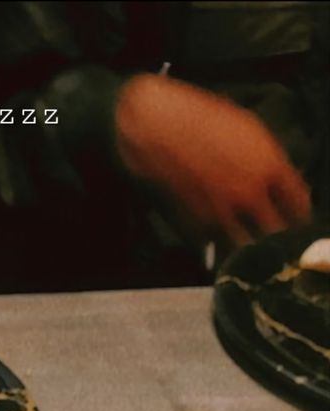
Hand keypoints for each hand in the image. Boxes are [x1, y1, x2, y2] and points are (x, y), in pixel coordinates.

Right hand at [115, 74, 310, 244]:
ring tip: (249, 240)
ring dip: (250, 244)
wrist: (157, 127)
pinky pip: (219, 243)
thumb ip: (269, 160)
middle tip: (275, 234)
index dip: (300, 216)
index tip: (296, 219)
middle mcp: (250, 194)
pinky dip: (222, 243)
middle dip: (279, 235)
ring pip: (248, 246)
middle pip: (277, 233)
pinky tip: (221, 232)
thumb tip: (280, 183)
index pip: (300, 207)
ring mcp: (224, 213)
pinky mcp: (198, 226)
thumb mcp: (248, 128)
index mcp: (269, 166)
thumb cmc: (202, 117)